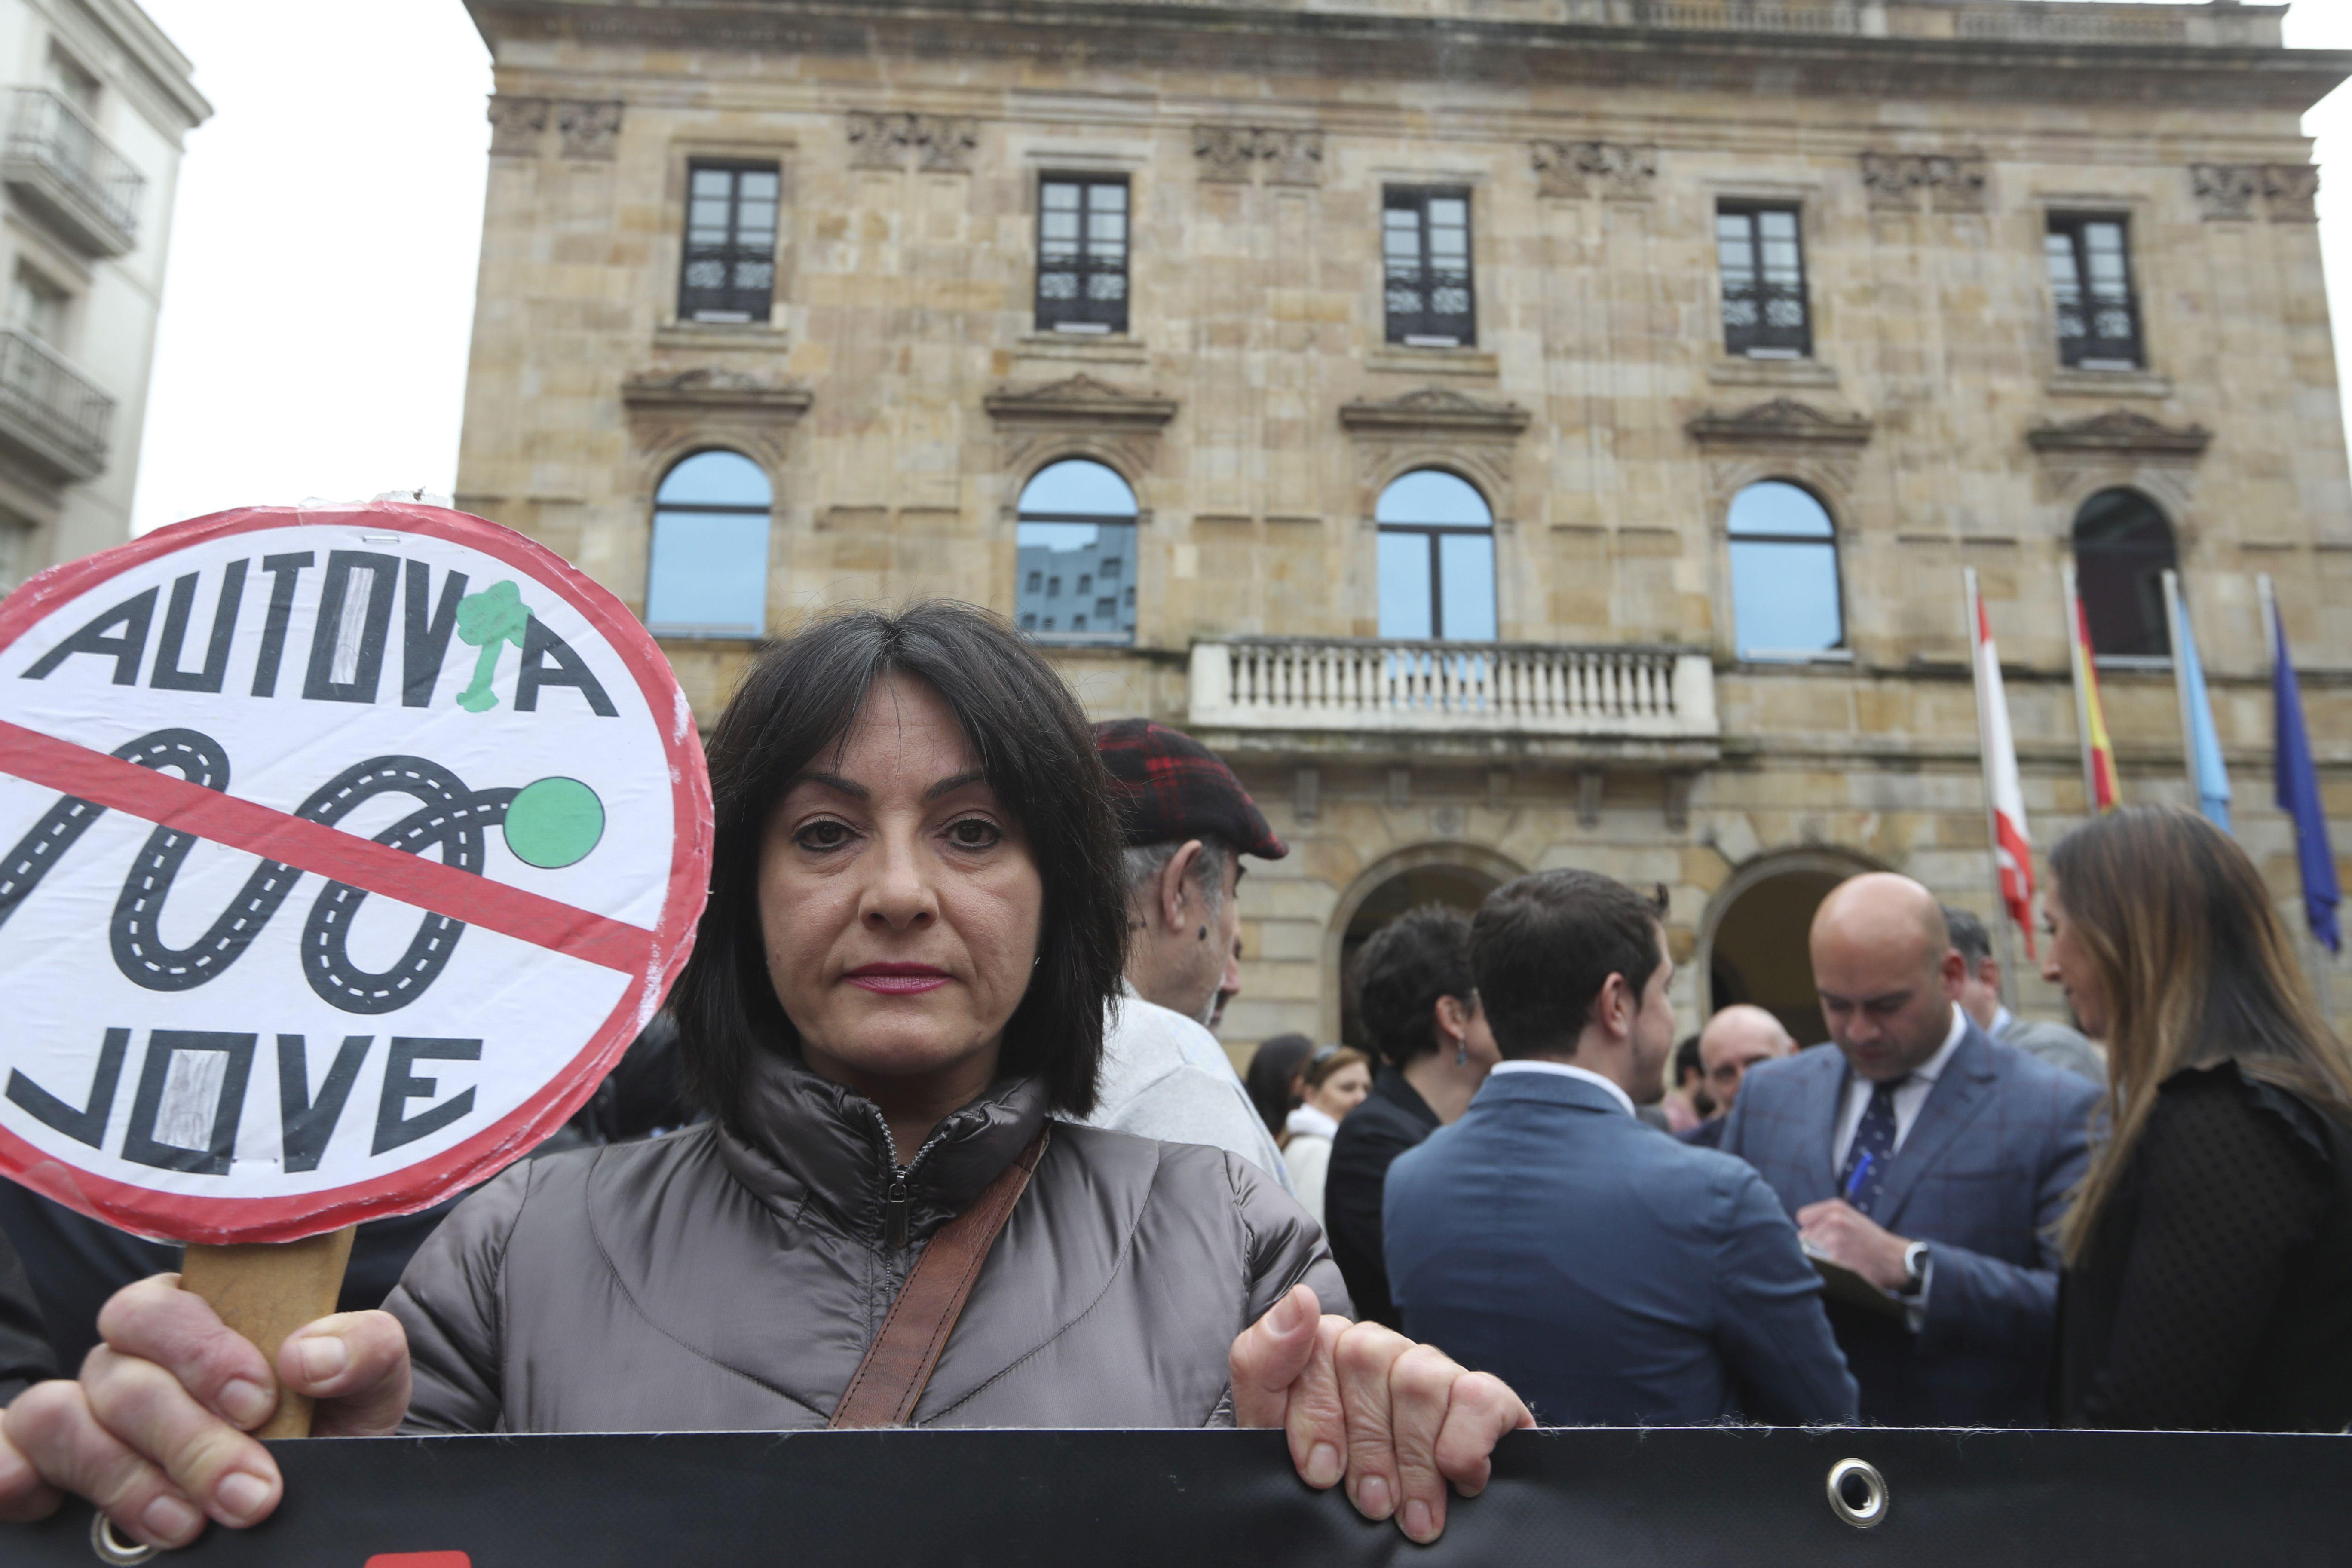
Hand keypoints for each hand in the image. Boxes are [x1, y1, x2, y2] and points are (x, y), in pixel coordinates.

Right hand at [0, 1274, 410, 1550]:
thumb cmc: (328, 1425)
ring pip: (62, 1420)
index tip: (258, 1402)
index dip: (201, 1352)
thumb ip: (363, 1349)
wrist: (315, 1496)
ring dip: (127, 1478)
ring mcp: (81, 1414)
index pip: (163, 1305)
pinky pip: (5, 1453)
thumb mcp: (366, 1384)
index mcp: (196, 1318)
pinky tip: (32, 1498)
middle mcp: (128, 1359)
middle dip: (188, 1440)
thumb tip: (308, 1358)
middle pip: (121, 1375)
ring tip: (189, 1525)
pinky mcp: (43, 1467)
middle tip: (249, 1493)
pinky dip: (8, 1473)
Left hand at [1230, 1284, 1531, 1543]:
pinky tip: (1458, 1481)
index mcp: (1326, 1350)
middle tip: (1371, 1504)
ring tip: (1412, 1514)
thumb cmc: (1324, 1482)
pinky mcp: (1486, 1399)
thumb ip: (1262, 1363)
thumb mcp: (1271, 1432)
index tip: (1320, 1473)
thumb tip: (1300, 1299)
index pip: (1317, 1342)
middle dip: (1366, 1445)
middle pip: (1367, 1356)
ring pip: (1418, 1378)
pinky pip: (1477, 1396)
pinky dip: (1465, 1445)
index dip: (1318, 1413)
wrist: (1371, 1545)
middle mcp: (1381, 1350)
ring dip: (1414, 1459)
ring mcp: (1434, 1370)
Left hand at [1795, 1198, 1910, 1291]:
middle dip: (1815, 1245)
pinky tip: (1842, 1268)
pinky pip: (1819, 1264)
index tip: (1823, 1236)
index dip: (1812, 1228)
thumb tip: (1801, 1231)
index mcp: (1835, 1207)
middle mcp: (1833, 1220)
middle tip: (1837, 1251)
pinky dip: (1827, 1269)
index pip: (1803, 1218)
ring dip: (1820, 1258)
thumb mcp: (1850, 1218)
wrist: (1896, 1260)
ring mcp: (1834, 1239)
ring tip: (1841, 1259)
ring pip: (1810, 1252)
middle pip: (1804, 1237)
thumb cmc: (1870, 1240)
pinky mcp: (1836, 1258)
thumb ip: (1825, 1218)